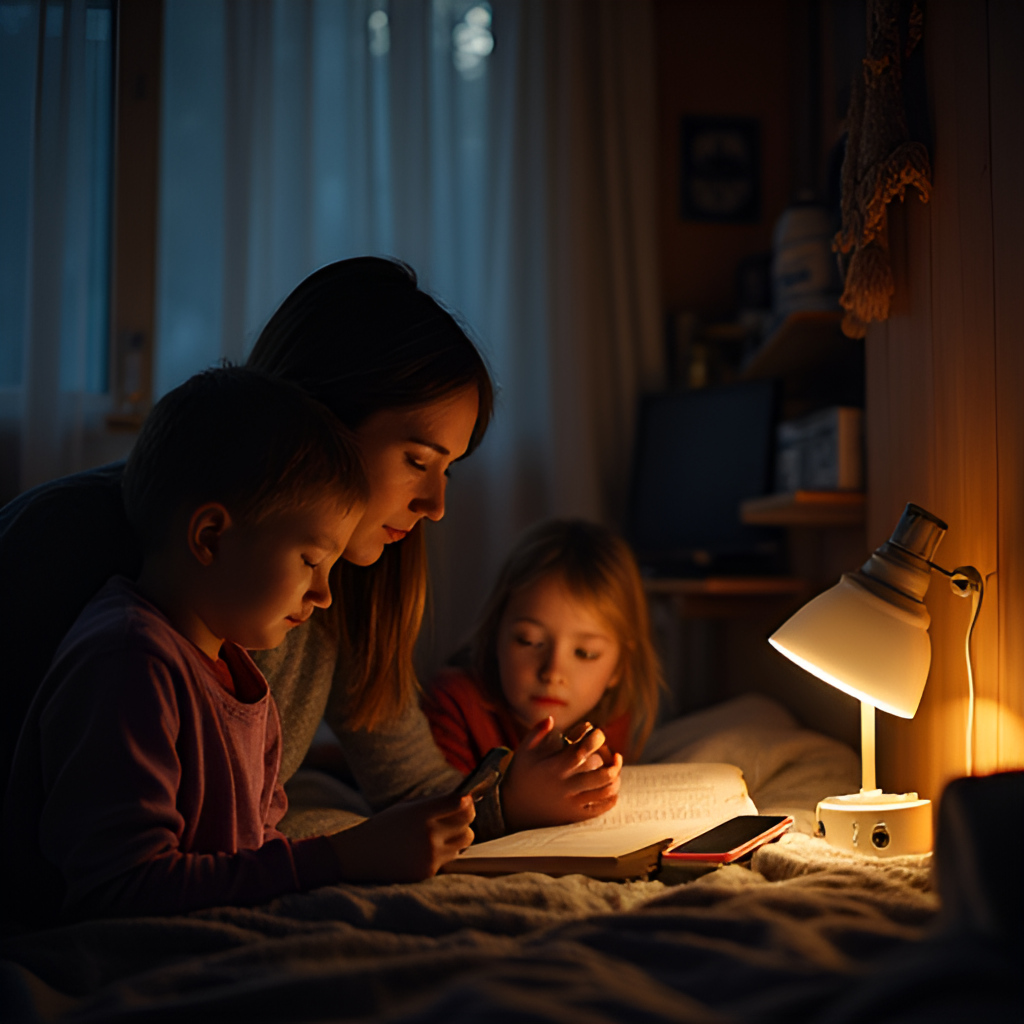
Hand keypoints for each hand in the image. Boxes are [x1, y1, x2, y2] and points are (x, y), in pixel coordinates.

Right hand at [328, 792, 474, 882]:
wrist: (358, 856)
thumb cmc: (383, 827)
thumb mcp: (406, 807)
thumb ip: (433, 802)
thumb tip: (463, 797)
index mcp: (421, 813)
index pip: (460, 803)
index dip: (467, 800)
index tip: (466, 799)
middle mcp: (429, 834)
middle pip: (467, 821)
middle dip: (466, 816)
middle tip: (458, 814)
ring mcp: (430, 855)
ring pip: (465, 841)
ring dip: (459, 835)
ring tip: (446, 832)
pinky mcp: (429, 871)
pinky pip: (451, 857)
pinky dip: (446, 851)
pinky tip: (431, 847)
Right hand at [500, 717, 621, 830]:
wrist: (513, 808)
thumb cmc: (521, 775)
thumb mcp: (524, 751)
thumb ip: (537, 732)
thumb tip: (552, 718)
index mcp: (555, 768)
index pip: (583, 751)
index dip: (595, 739)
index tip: (598, 733)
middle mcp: (566, 786)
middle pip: (601, 774)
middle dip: (613, 761)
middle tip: (613, 753)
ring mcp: (571, 803)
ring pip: (605, 791)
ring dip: (615, 778)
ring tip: (616, 768)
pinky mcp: (574, 816)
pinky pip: (600, 808)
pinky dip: (611, 797)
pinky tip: (611, 787)